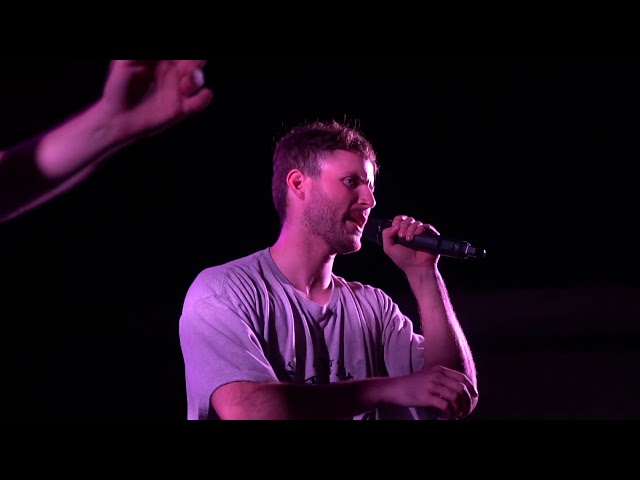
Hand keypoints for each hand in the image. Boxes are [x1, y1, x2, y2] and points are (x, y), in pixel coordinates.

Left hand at [99, 60, 213, 139]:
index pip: (176, 56)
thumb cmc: (117, 88)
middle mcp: (171, 74)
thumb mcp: (124, 63)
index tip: (174, 61)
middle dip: (195, 61)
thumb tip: (162, 59)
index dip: (180, 56)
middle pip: (191, 62)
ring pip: (196, 79)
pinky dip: (204, 98)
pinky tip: (206, 93)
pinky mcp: (179, 109)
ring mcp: (176, 91)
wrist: (117, 118)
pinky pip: (198, 103)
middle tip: (188, 64)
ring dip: (198, 75)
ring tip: (191, 75)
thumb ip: (139, 58)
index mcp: (159, 61)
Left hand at [380, 214, 439, 270]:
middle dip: (404, 226)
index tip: (396, 228)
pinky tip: (417, 235)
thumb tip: (394, 225)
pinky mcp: (430, 235)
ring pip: (416, 222)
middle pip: (408, 219)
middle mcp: (411, 231)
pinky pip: (426, 226)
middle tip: (402, 236)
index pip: (400, 219)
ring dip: (411, 229)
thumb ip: (386, 235)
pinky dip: (421, 228)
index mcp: (401, 233)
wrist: (416, 267)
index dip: (398, 221)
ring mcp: (421, 233)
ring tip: (409, 240)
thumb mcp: (389, 248)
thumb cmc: (403, 260)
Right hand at [392, 365, 478, 418]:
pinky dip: (450, 413)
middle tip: (467, 410)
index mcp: (439, 369)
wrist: (395, 388)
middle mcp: (437, 376)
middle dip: (467, 401)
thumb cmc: (412, 384)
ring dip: (460, 409)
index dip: (471, 387)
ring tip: (458, 415)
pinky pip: (445, 406)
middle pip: (461, 388)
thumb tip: (459, 390)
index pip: (461, 377)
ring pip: (455, 397)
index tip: (475, 396)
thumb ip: (442, 378)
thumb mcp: (428, 376)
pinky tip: (447, 417)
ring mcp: (431, 385)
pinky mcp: (426, 397)